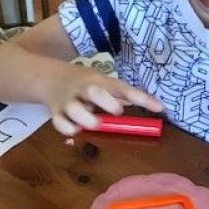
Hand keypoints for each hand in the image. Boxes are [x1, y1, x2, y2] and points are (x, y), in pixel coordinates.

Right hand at [46, 68, 162, 135]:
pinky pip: (60, 122)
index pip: (123, 88)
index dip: (141, 98)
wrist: (49, 77)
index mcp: (98, 81)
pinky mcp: (56, 112)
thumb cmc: (83, 83)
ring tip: (95, 123)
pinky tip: (76, 130)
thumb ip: (120, 94)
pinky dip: (68, 129)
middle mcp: (83, 89)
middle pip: (94, 92)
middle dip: (107, 102)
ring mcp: (68, 100)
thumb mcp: (101, 82)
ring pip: (74, 109)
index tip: (159, 108)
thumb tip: (148, 104)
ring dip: (86, 119)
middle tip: (118, 112)